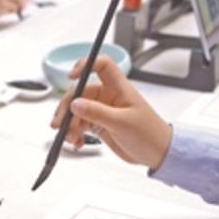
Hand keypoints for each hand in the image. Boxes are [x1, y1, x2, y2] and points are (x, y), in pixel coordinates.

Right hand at [50, 55, 172, 170]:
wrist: (158, 154)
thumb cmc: (150, 134)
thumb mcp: (122, 123)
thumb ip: (97, 113)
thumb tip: (75, 104)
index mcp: (119, 88)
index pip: (102, 65)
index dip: (86, 65)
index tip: (72, 76)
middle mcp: (108, 97)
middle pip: (80, 93)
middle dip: (67, 107)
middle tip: (61, 122)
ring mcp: (102, 111)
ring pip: (76, 111)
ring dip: (68, 123)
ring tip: (70, 136)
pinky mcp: (99, 125)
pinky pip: (79, 125)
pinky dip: (74, 133)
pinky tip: (77, 141)